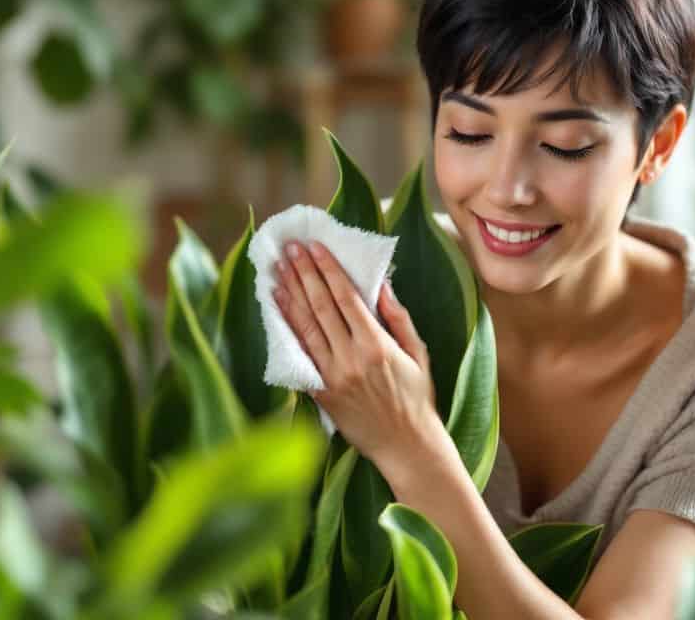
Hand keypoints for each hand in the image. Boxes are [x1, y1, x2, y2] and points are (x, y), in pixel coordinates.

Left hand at [272, 240, 443, 472]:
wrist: (406, 446)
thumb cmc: (417, 398)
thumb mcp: (418, 353)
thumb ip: (398, 318)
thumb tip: (381, 285)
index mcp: (377, 344)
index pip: (345, 297)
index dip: (327, 269)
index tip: (315, 247)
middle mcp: (350, 357)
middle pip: (320, 306)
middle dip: (303, 274)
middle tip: (290, 249)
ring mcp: (332, 376)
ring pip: (305, 328)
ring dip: (289, 296)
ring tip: (276, 271)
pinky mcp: (321, 393)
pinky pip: (300, 356)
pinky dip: (287, 330)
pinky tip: (277, 310)